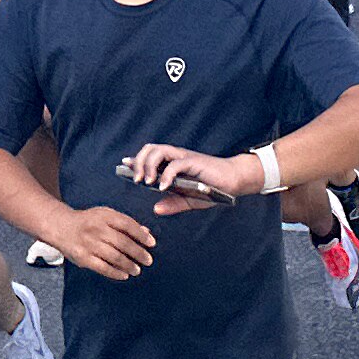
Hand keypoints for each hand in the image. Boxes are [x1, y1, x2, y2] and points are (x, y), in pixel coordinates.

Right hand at [36, 197, 159, 279]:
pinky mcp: (83, 258)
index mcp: (104, 216)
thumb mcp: (105, 215)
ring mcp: (89, 244)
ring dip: (129, 265)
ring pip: (115, 257)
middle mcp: (96, 229)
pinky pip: (103, 268)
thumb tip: (146, 233)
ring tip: (137, 270)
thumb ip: (124, 223)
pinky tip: (124, 275)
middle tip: (148, 260)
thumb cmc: (88, 222)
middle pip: (123, 243)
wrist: (61, 227)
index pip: (127, 224)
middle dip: (138, 253)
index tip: (152, 243)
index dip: (141, 235)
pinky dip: (116, 273)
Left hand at [121, 144, 252, 204]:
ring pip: (159, 151)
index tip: (123, 164)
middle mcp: (176, 157)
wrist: (234, 181)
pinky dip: (167, 174)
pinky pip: (176, 164)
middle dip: (138, 161)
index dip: (135, 159)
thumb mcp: (190, 200)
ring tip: (146, 181)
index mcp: (172, 163)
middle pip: (150, 149)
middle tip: (135, 179)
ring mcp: (184, 158)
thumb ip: (173, 204)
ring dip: (148, 165)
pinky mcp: (194, 162)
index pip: (149, 156)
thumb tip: (156, 209)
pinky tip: (163, 186)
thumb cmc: (212, 188)